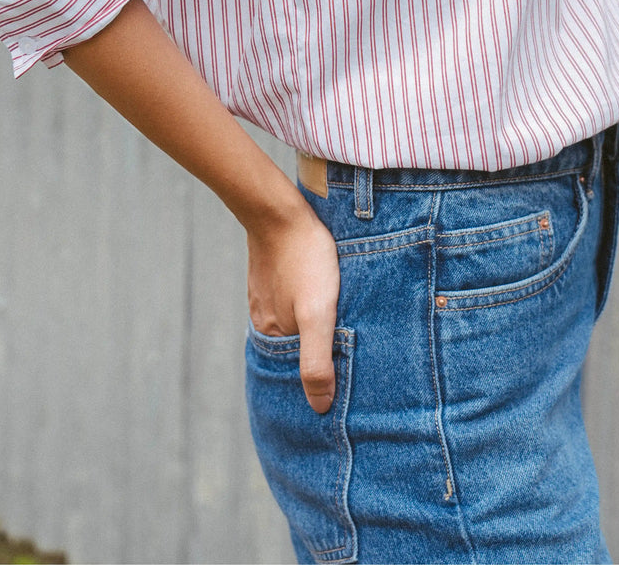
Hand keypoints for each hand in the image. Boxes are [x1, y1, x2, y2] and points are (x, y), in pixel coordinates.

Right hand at [247, 199, 340, 412]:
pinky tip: (327, 302)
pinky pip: (293, 301)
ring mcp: (269, 296)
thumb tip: (320, 408)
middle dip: (320, 360)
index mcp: (273, 334)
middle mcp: (266, 319)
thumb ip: (317, 360)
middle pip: (295, 349)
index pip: (295, 374)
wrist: (280, 210)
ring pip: (296, 324)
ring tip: (345, 335)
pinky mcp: (277, 275)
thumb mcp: (317, 313)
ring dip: (316, 331)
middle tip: (352, 365)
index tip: (343, 394)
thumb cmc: (305, 260)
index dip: (318, 385)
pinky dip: (309, 308)